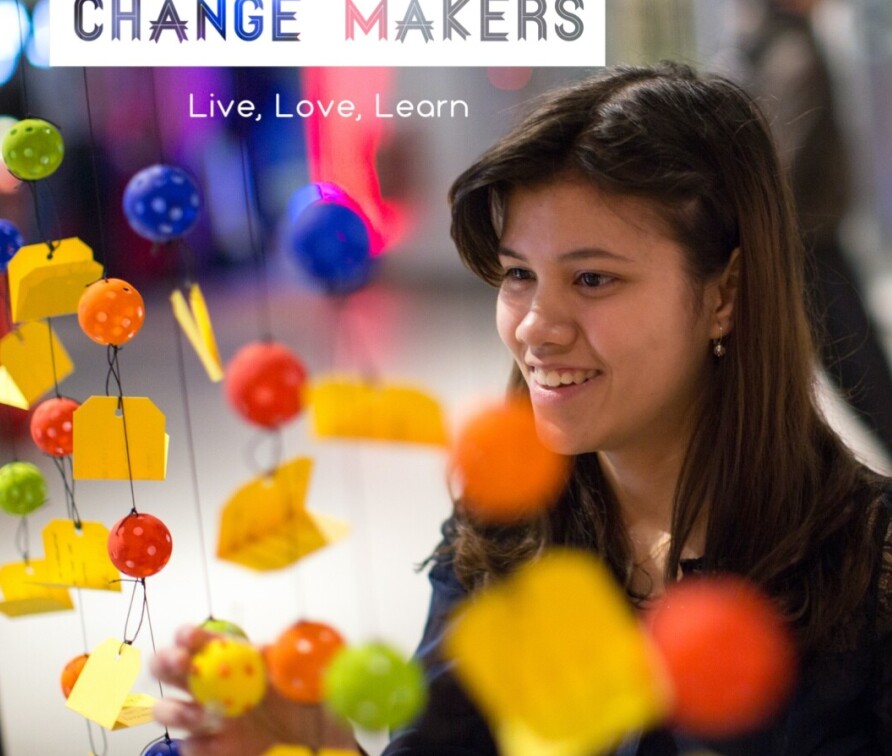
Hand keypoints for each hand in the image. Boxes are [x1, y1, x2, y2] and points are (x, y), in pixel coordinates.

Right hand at [151, 625, 357, 755]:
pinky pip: (190, 748)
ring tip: (199, 714)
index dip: (190, 635)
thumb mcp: (304, 674)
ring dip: (175, 709)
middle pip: (172, 670)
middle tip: (180, 662)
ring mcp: (211, 718)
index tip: (189, 637)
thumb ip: (286, 660)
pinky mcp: (215, 749)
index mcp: (237, 660)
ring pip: (170, 710)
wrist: (320, 740)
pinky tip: (213, 742)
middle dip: (167, 662)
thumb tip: (266, 648)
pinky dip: (195, 745)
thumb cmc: (309, 699)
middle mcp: (216, 685)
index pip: (204, 641)